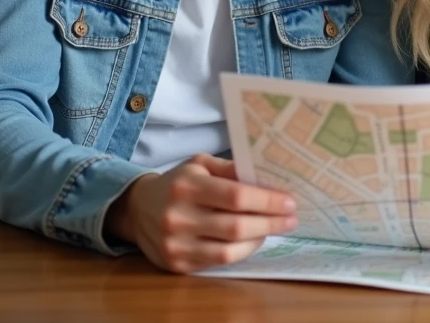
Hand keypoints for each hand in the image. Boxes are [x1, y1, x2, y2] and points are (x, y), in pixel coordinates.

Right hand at [104, 153, 297, 273]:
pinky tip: (253, 240)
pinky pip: (218, 262)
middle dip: (270, 222)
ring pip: (229, 250)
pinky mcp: (177, 265)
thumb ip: (230, 168)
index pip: (236, 196)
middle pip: (236, 226)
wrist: (138, 209)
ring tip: (274, 228)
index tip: (289, 201)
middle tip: (291, 218)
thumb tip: (266, 178)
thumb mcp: (199, 164)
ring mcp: (176, 245)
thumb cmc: (177, 183)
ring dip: (259, 240)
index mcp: (187, 186)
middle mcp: (179, 217)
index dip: (267, 201)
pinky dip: (241, 252)